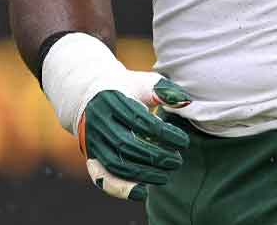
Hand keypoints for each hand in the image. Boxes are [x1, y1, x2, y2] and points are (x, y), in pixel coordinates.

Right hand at [40, 33, 192, 202]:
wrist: (90, 96)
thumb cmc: (126, 89)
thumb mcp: (144, 84)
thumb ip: (165, 91)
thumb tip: (186, 103)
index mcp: (113, 101)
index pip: (141, 121)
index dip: (164, 134)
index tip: (184, 142)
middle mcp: (99, 122)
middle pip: (128, 145)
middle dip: (156, 156)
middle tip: (177, 161)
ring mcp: (92, 141)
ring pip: (116, 164)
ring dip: (143, 174)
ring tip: (166, 176)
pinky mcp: (91, 156)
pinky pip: (102, 177)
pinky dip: (121, 189)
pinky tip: (143, 193)